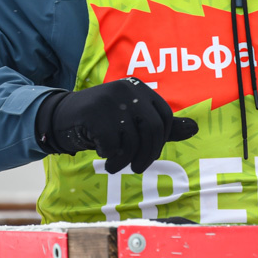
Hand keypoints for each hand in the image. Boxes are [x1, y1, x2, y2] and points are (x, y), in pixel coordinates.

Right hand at [37, 78, 198, 172]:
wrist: (61, 118)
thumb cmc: (103, 122)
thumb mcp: (132, 120)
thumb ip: (162, 126)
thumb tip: (196, 129)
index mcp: (139, 88)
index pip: (165, 115)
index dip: (161, 139)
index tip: (151, 154)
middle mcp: (127, 90)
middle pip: (153, 128)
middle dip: (148, 154)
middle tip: (138, 168)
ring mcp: (110, 100)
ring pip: (132, 139)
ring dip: (125, 160)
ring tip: (115, 164)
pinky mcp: (94, 114)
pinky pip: (113, 145)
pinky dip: (110, 156)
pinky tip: (102, 154)